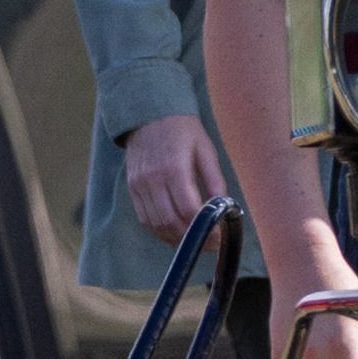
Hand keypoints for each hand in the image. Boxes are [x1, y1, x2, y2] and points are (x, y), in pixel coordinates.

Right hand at [119, 115, 222, 242]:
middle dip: (192, 239)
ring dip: (176, 239)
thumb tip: (225, 209)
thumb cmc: (183, 131)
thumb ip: (215, 181)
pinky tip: (175, 233)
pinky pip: (145, 219)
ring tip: (195, 241)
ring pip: (156, 224)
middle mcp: (153, 179)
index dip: (205, 228)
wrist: (149, 114)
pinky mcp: (132, 188)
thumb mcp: (206, 151)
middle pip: (171, 221)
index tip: (219, 236)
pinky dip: (160, 231)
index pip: (189, 210)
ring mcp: (139, 185)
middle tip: (210, 244)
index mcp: (174, 168)